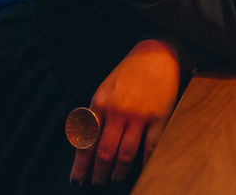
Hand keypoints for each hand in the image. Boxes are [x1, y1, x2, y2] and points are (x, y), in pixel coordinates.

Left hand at [69, 39, 180, 186]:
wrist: (158, 54)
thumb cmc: (129, 72)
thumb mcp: (105, 89)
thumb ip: (96, 114)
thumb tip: (86, 143)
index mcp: (100, 103)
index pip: (86, 141)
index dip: (80, 165)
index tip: (76, 180)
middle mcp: (117, 111)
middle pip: (104, 152)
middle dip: (98, 173)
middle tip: (97, 183)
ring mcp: (139, 115)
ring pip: (125, 154)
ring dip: (118, 172)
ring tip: (115, 179)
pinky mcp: (159, 117)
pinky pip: (149, 147)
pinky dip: (144, 163)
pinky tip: (141, 170)